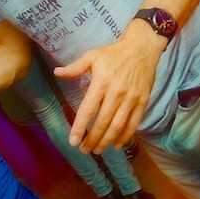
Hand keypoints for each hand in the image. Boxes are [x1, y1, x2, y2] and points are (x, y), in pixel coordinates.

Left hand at [54, 31, 162, 153]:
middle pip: (102, 122)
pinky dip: (125, 136)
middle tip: (83, 150)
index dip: (79, 128)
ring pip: (118, 126)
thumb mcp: (92, 56)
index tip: (73, 141)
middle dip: (91, 139)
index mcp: (101, 82)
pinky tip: (116, 145)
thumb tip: (57, 72)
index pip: (88, 110)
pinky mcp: (143, 101)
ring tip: (96, 150)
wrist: (142, 48)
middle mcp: (116, 93)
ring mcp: (131, 99)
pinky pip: (134, 123)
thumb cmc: (114, 53)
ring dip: (106, 141)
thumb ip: (74, 68)